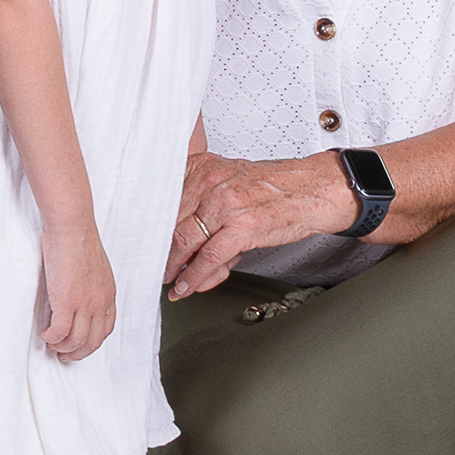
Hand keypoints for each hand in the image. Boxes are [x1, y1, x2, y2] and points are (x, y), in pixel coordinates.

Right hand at [39, 213, 116, 359]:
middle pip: (92, 341)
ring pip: (76, 341)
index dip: (91, 342)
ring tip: (50, 344)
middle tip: (63, 354)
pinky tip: (44, 333)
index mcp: (108, 294)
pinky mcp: (67, 301)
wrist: (72, 226)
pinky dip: (51, 337)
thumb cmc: (79, 238)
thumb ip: (92, 285)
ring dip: (62, 347)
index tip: (79, 345)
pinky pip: (59, 332)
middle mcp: (100, 302)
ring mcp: (85, 304)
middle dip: (77, 353)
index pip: (105, 329)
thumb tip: (80, 295)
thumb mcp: (95, 267)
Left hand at [165, 150, 357, 296]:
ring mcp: (225, 204)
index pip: (164, 200)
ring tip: (169, 281)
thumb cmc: (272, 188)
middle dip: (160, 251)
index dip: (151, 228)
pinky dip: (194, 277)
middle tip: (155, 268)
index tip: (142, 244)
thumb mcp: (229, 185)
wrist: (312, 189)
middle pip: (169, 222)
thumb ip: (202, 210)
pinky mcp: (242, 227)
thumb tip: (180, 247)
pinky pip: (209, 257)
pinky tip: (186, 287)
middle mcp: (210, 181)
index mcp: (202, 166)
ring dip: (172, 268)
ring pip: (184, 241)